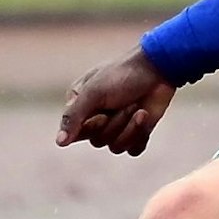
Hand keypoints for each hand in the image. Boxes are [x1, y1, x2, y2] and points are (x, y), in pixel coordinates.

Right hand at [56, 45, 177, 155]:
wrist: (159, 69)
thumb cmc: (123, 75)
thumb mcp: (93, 92)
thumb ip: (73, 117)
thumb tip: (59, 142)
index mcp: (81, 105)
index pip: (75, 132)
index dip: (91, 126)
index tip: (102, 113)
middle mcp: (97, 118)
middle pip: (98, 141)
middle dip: (115, 123)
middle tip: (127, 103)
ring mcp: (118, 126)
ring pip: (116, 147)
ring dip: (130, 128)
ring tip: (138, 109)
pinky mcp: (137, 132)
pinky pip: (133, 149)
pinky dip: (140, 135)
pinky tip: (145, 117)